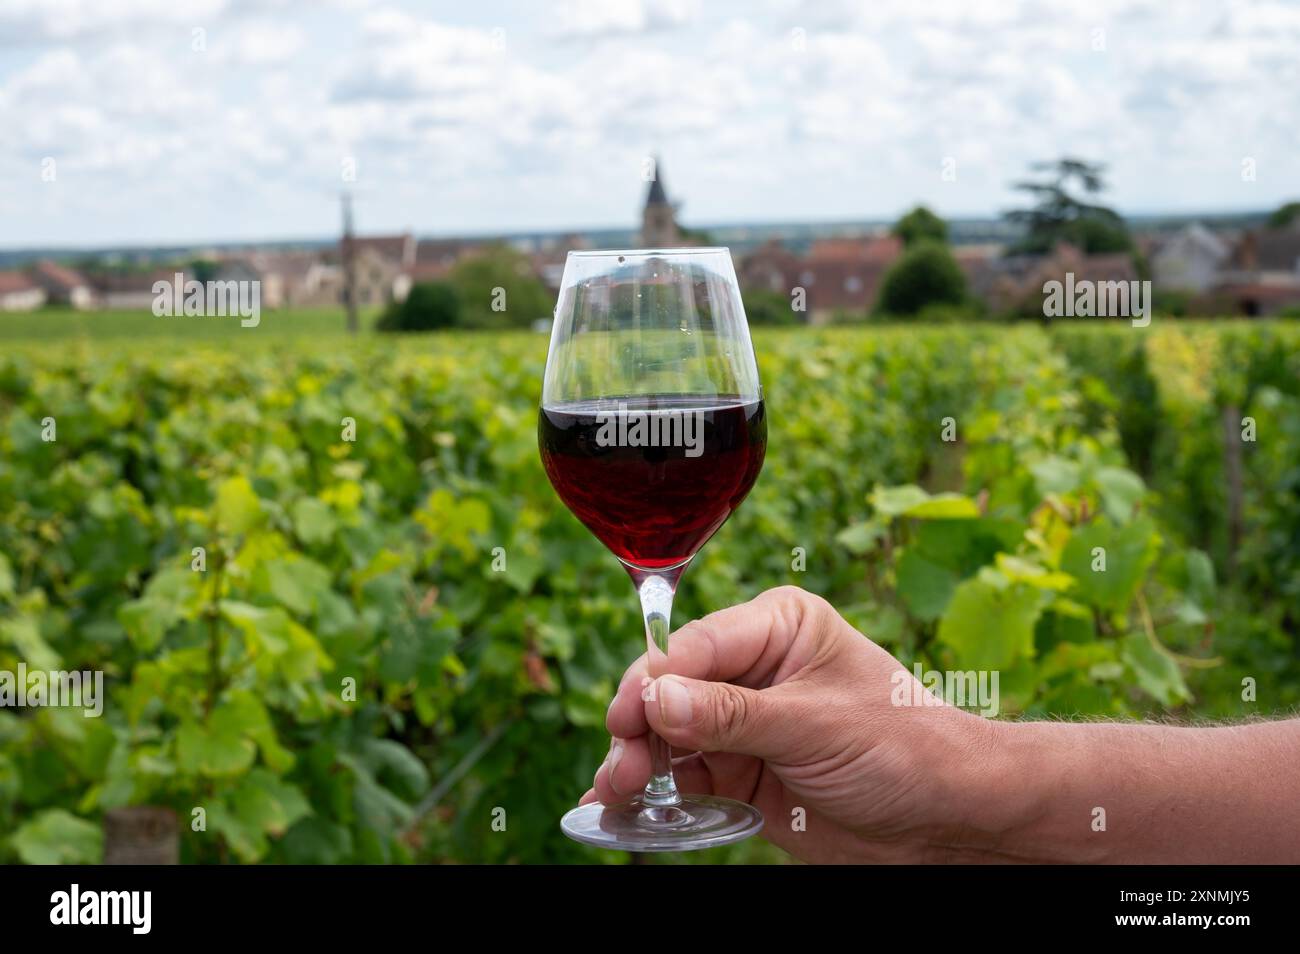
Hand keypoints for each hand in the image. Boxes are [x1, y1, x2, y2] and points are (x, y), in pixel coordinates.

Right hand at [582, 585, 994, 862]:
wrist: (948, 819)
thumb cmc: (904, 747)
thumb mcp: (816, 725)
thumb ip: (732, 714)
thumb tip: (656, 698)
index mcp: (779, 626)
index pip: (697, 644)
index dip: (654, 679)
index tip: (626, 716)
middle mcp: (754, 667)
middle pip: (671, 689)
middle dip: (641, 727)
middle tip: (624, 770)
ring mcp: (743, 722)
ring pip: (668, 736)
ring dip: (640, 764)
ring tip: (619, 794)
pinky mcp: (741, 772)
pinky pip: (685, 777)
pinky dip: (656, 795)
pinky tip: (626, 812)